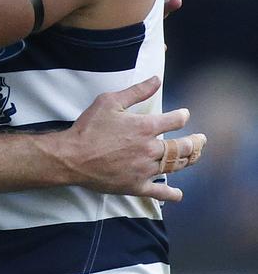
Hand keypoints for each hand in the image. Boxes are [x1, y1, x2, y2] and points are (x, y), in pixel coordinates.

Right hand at [63, 76, 205, 201]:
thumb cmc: (89, 127)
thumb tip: (156, 80)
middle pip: (182, 147)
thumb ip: (136, 91)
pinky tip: (178, 193)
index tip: (184, 115)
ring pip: (175, 166)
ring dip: (188, 161)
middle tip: (202, 140)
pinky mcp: (135, 185)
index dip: (182, 116)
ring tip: (194, 157)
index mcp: (145, 127)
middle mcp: (150, 149)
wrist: (72, 157)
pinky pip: (159, 192)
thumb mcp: (109, 101)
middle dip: (195, 142)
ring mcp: (144, 169)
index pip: (176, 120)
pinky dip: (171, 193)